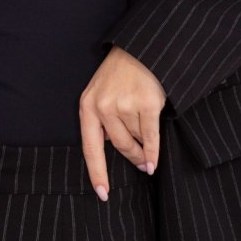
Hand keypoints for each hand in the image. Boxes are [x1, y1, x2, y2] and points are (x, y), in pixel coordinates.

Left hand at [79, 44, 167, 200]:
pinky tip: (153, 163)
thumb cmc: (121, 74)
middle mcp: (103, 107)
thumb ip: (100, 121)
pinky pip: (151, 137)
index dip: (97, 173)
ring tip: (147, 143)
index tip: (103, 193)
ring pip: (136, 139)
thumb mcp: (100, 94)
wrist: (143, 47)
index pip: (90, 149)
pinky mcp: (147, 102)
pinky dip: (153, 151)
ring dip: (143, 145)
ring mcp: (125, 104)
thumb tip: (108, 148)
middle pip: (118, 146)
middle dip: (131, 158)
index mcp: (87, 107)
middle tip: (141, 166)